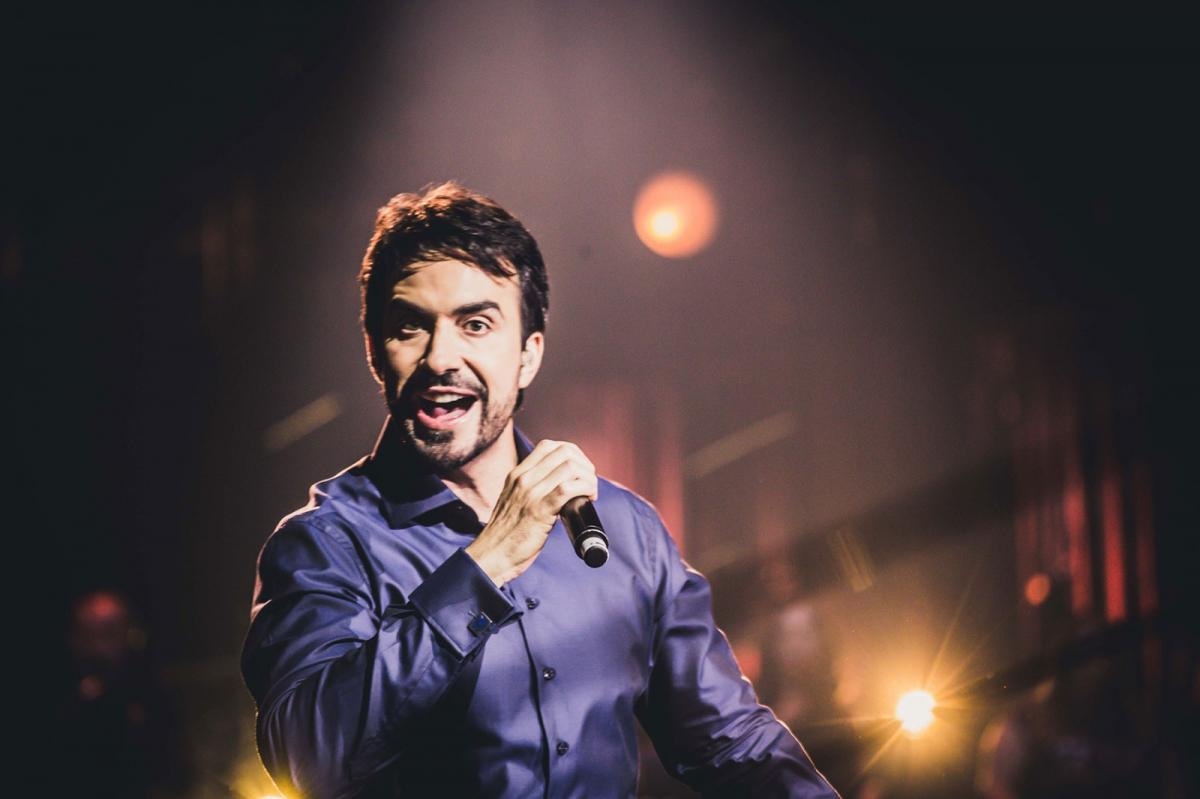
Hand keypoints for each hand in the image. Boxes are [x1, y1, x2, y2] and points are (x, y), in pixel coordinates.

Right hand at [465, 440, 597, 585]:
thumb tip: (559, 487)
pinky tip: (588, 499)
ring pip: (570, 467)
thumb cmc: (506, 535)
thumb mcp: (513, 501)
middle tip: (589, 483)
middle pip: (564, 452)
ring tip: (590, 492)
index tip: (580, 471)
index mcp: (516, 474)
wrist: (491, 556)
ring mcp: (531, 492)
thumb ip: (530, 490)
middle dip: (584, 464)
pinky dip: (586, 489)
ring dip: (588, 477)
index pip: (548, 446)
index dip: (572, 453)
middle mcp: (523, 478)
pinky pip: (569, 488)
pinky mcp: (540, 510)